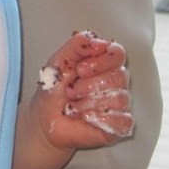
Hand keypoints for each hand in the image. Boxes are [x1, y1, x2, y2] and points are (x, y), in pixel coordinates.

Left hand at [31, 30, 133, 150]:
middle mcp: (115, 82)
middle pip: (120, 76)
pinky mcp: (119, 125)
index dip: (100, 60)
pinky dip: (100, 118)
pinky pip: (123, 120)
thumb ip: (77, 45)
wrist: (44, 117)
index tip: (80, 69)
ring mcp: (119, 104)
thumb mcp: (59, 61)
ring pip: (120, 99)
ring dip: (89, 103)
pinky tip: (86, 118)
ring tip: (74, 106)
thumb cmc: (54, 89)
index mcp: (104, 63)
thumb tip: (99, 42)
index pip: (118, 54)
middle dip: (90, 84)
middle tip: (72, 91)